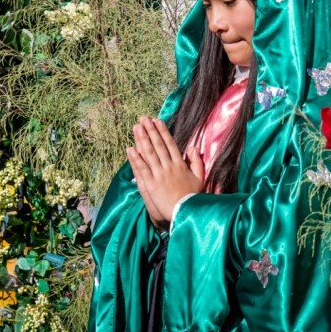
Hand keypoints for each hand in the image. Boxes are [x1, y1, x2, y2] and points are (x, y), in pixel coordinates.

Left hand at [127, 117, 203, 231]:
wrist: (185, 212)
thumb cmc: (193, 197)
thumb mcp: (200, 177)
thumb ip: (197, 161)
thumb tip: (193, 147)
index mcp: (180, 164)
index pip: (170, 144)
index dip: (162, 131)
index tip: (156, 121)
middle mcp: (169, 167)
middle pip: (158, 145)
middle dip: (150, 130)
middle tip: (143, 118)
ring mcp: (159, 175)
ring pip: (149, 154)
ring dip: (142, 139)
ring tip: (136, 127)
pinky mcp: (151, 185)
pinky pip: (142, 169)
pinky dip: (135, 159)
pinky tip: (130, 149)